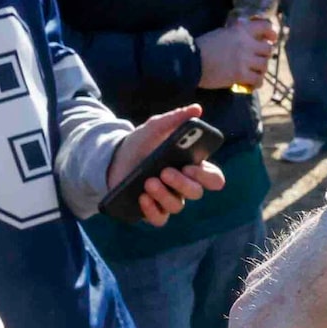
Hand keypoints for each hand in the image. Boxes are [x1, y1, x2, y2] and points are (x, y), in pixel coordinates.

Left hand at [105, 106, 227, 224]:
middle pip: (196, 192)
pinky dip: (152, 210)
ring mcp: (168, 200)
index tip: (191, 165)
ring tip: (148, 182)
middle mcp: (183, 186)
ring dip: (164, 194)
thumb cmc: (141, 142)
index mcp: (191, 167)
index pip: (213, 178)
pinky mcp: (151, 211)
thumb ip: (176, 118)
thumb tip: (197, 109)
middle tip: (165, 171)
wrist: (113, 158)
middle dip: (182, 182)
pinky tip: (142, 197)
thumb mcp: (156, 127)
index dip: (206, 176)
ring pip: (177, 206)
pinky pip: (159, 218)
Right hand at [196, 20, 278, 90]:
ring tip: (253, 73)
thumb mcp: (222, 33)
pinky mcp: (240, 74)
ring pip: (264, 66)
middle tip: (257, 60)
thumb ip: (237, 34)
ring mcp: (244, 59)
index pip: (266, 27)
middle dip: (264, 56)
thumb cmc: (203, 47)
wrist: (191, 61)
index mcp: (241, 30)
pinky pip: (258, 80)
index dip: (271, 34)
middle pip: (268, 50)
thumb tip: (248, 38)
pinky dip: (256, 83)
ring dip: (260, 70)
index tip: (271, 40)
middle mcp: (246, 43)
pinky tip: (251, 84)